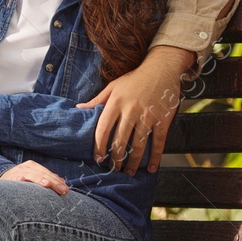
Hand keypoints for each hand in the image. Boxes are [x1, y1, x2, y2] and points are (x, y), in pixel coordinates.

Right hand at [0, 160, 68, 193]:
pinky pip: (14, 178)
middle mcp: (26, 167)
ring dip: (39, 179)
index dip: (57, 181)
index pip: (48, 173)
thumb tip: (62, 182)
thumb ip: (47, 179)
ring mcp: (18, 172)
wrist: (1, 178)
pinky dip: (18, 178)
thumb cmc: (21, 180)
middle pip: (42, 174)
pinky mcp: (9, 178)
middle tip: (63, 191)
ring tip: (47, 184)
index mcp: (34, 167)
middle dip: (53, 182)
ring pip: (31, 175)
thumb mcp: (34, 177)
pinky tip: (22, 180)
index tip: (66, 190)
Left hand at [75, 45, 193, 173]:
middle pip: (120, 140)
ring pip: (138, 144)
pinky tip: (152, 168)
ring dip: (133, 161)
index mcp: (115, 103)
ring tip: (129, 172)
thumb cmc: (135, 78)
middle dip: (115, 158)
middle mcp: (131, 111)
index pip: (103, 129)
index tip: (98, 158)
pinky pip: (159, 141)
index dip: (99, 146)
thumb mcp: (113, 86)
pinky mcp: (163, 119)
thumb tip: (78, 108)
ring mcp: (148, 116)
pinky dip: (155, 157)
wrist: (162, 68)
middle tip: (113, 169)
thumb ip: (97, 100)